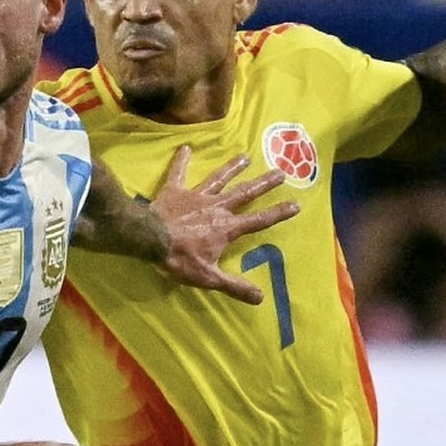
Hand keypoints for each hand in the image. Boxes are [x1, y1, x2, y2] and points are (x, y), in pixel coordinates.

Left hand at [150, 145, 299, 303]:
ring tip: (245, 156)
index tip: (296, 204)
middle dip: (264, 183)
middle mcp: (216, 207)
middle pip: (245, 193)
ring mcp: (196, 197)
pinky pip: (179, 173)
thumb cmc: (180, 259)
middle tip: (281, 171)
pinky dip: (182, 161)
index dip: (278, 213)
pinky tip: (186, 147)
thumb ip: (235, 286)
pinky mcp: (175, 191)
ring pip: (218, 179)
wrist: (149, 240)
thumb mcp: (209, 278)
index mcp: (227, 228)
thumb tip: (260, 298)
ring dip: (232, 168)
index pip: (259, 220)